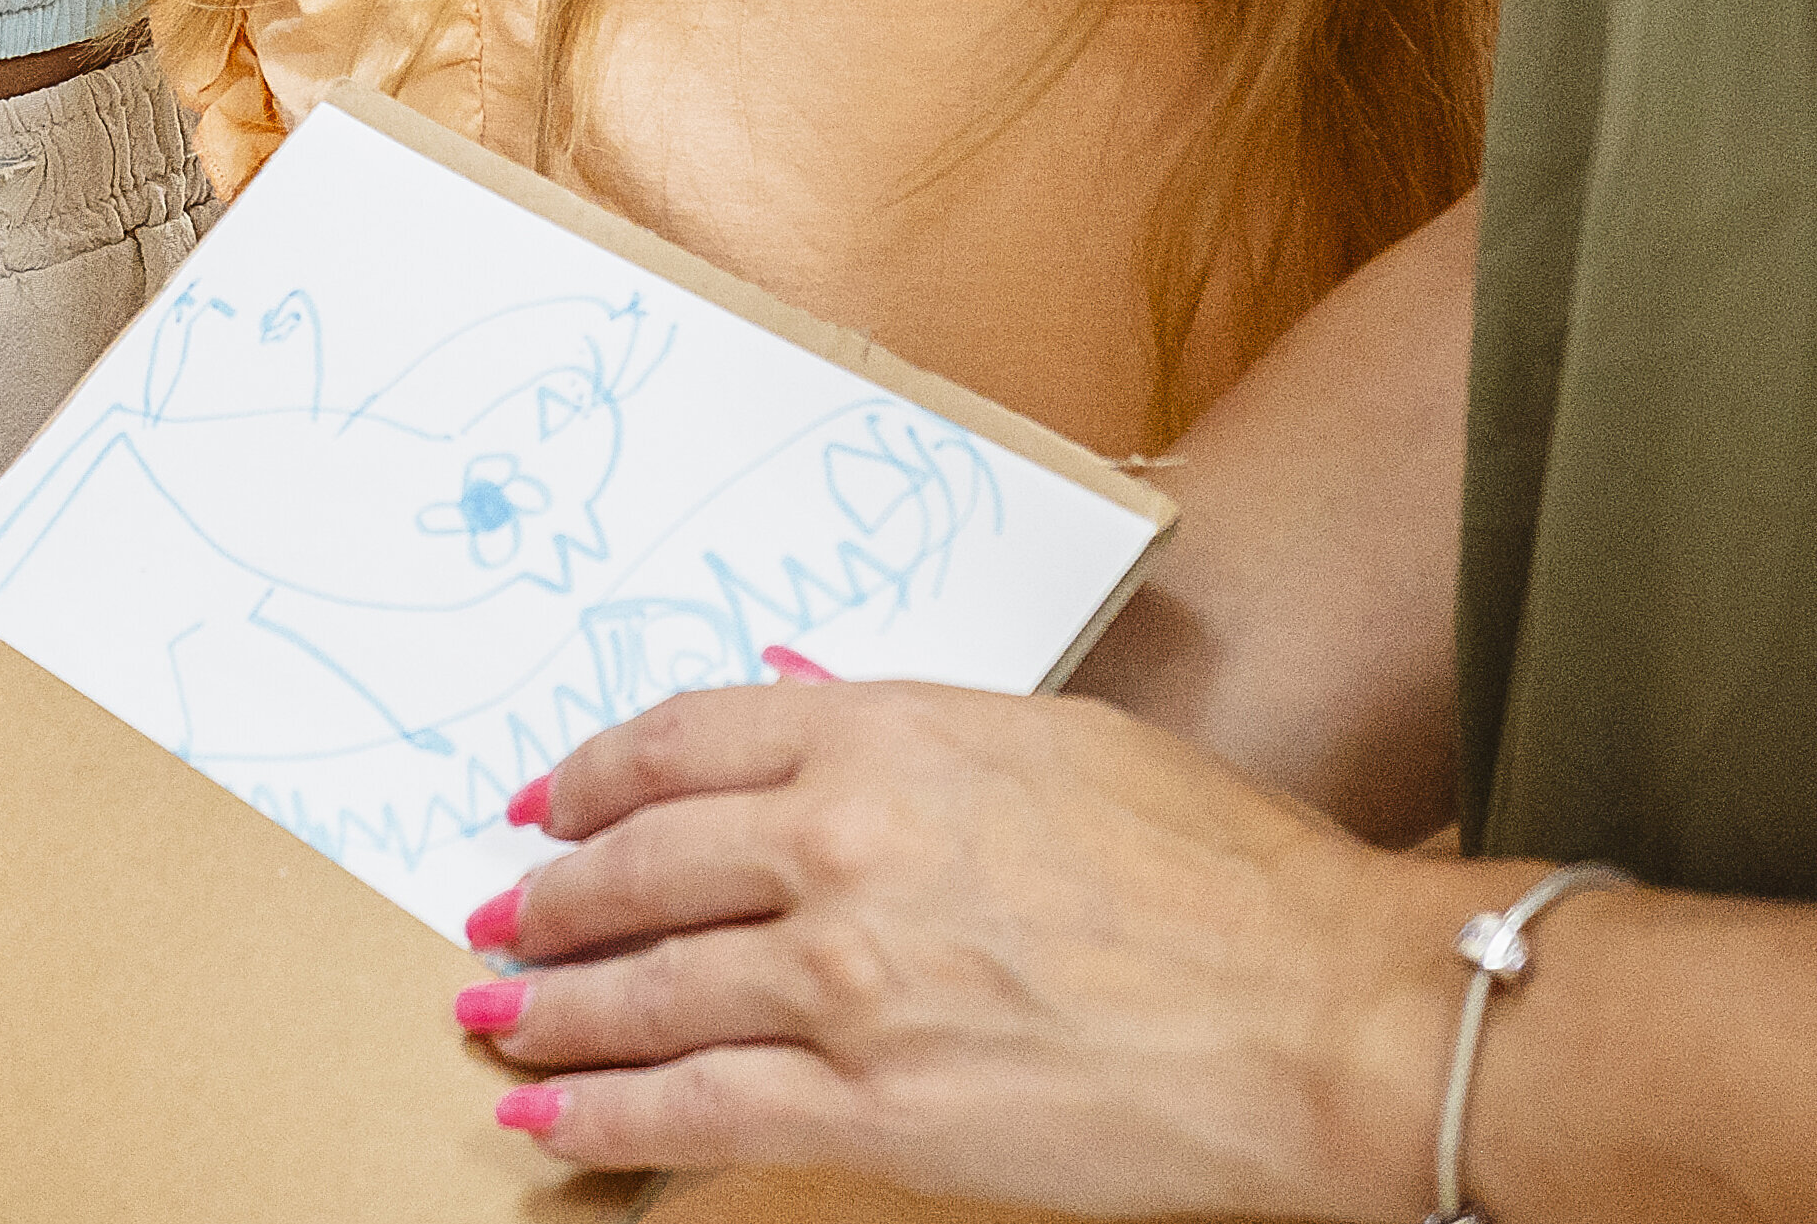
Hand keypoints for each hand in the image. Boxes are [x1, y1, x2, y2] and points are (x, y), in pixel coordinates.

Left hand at [460, 676, 1483, 1211]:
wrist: (1321, 1013)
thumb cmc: (1227, 875)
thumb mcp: (1059, 744)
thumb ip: (912, 733)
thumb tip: (804, 698)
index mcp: (889, 737)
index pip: (687, 741)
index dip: (594, 775)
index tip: (548, 803)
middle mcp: (842, 847)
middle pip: (641, 866)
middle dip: (553, 900)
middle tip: (501, 922)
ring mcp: (845, 982)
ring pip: (648, 991)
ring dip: (554, 1009)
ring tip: (494, 1018)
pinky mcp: (871, 1107)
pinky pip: (693, 1108)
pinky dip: (602, 1115)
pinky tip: (546, 1118)